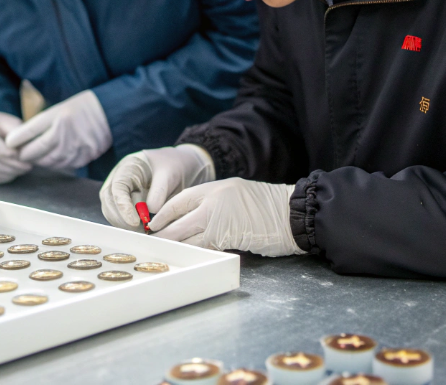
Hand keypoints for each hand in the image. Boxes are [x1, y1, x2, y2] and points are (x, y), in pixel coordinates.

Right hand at [0, 112, 30, 183]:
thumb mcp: (8, 122)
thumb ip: (16, 133)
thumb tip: (29, 149)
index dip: (10, 155)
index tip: (25, 158)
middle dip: (13, 167)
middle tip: (28, 167)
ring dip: (9, 175)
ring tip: (21, 170)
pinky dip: (1, 179)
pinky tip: (11, 173)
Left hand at [5, 90, 111, 170]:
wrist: (110, 113)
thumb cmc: (80, 108)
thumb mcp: (57, 109)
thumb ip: (38, 125)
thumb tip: (16, 139)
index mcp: (57, 118)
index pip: (29, 133)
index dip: (15, 140)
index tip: (9, 143)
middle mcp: (65, 134)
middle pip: (36, 152)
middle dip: (25, 154)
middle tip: (20, 153)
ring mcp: (75, 148)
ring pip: (48, 162)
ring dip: (39, 161)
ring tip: (35, 157)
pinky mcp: (84, 157)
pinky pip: (63, 166)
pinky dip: (55, 164)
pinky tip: (53, 158)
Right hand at [100, 144, 215, 230]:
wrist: (174, 166)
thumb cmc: (171, 166)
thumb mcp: (169, 173)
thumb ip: (160, 190)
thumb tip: (151, 210)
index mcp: (127, 168)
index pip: (118, 188)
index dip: (123, 207)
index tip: (134, 222)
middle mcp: (117, 180)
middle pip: (109, 202)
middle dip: (122, 220)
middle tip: (142, 231)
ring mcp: (118, 193)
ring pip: (112, 213)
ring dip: (125, 225)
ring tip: (145, 231)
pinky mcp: (123, 205)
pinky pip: (120, 218)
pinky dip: (129, 227)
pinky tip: (143, 230)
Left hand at [150, 178, 304, 256]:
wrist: (292, 213)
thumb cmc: (269, 207)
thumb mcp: (238, 195)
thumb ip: (217, 204)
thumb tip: (196, 220)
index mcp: (216, 188)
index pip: (180, 199)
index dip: (164, 213)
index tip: (154, 223)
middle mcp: (213, 200)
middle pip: (178, 219)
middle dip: (164, 233)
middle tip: (153, 243)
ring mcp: (218, 218)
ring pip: (186, 235)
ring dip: (174, 246)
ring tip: (164, 253)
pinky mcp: (226, 236)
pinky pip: (203, 247)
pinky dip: (193, 253)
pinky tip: (187, 258)